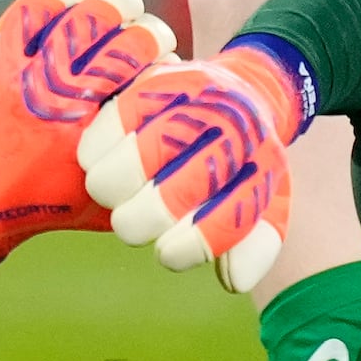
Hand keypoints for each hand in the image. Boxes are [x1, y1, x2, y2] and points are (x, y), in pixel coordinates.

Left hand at [0, 0, 175, 274]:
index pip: (142, 68)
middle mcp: (52, 99)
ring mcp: (19, 71)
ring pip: (80, 14)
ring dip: (110, 6)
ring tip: (124, 9)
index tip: (169, 57)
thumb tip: (197, 108)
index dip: (162, 52)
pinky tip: (80, 5)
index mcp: (84, 134)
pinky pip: (36, 5)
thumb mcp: (112, 193)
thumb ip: (148, 158)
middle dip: (144, 32)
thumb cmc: (59, 201)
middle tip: (150, 36)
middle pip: (119, 36)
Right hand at [80, 48, 298, 295]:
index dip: (190, 248)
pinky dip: (95, 153)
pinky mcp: (154, 81)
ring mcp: (194, 103)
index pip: (225, 220)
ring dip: (112, 190)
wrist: (247, 87)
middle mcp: (234, 131)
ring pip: (133, 164)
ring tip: (115, 192)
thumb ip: (253, 245)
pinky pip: (109, 126)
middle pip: (172, 196)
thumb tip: (232, 279)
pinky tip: (100, 160)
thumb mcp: (264, 202)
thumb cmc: (246, 162)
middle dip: (140, 221)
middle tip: (132, 223)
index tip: (167, 253)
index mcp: (263, 167)